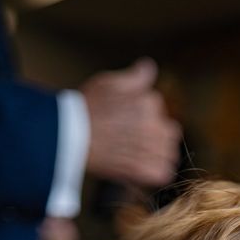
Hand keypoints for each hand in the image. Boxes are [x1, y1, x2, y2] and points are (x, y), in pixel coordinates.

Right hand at [81, 58, 181, 186]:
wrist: (69, 137)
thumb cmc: (86, 109)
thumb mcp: (109, 83)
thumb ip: (135, 77)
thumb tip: (150, 66)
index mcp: (150, 102)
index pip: (159, 111)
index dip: (146, 118)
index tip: (129, 124)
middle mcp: (156, 125)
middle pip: (170, 133)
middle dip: (157, 137)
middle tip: (133, 142)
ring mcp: (154, 149)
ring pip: (169, 154)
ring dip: (157, 156)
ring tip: (133, 156)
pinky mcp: (149, 170)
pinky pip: (164, 173)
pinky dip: (153, 173)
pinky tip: (137, 170)